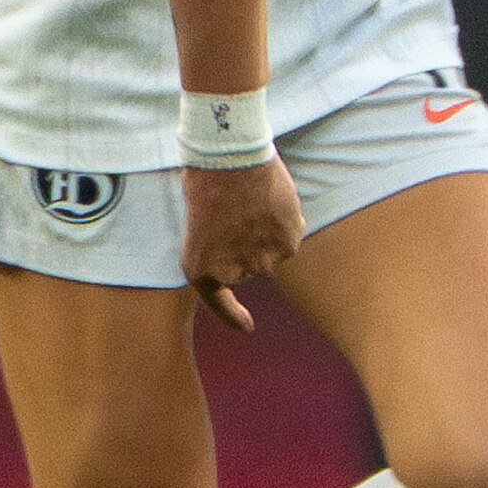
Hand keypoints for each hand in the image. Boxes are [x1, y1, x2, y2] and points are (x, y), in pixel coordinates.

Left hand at [181, 157, 303, 333]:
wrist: (229, 159)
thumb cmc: (206, 180)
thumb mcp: (200, 218)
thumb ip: (221, 243)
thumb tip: (253, 251)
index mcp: (199, 268)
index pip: (217, 301)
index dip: (231, 316)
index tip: (246, 328)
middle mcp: (231, 274)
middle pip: (248, 267)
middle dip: (245, 243)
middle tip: (236, 211)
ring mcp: (261, 263)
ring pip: (270, 253)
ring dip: (267, 233)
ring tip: (251, 202)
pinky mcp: (286, 247)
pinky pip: (288, 239)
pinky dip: (284, 224)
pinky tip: (271, 203)